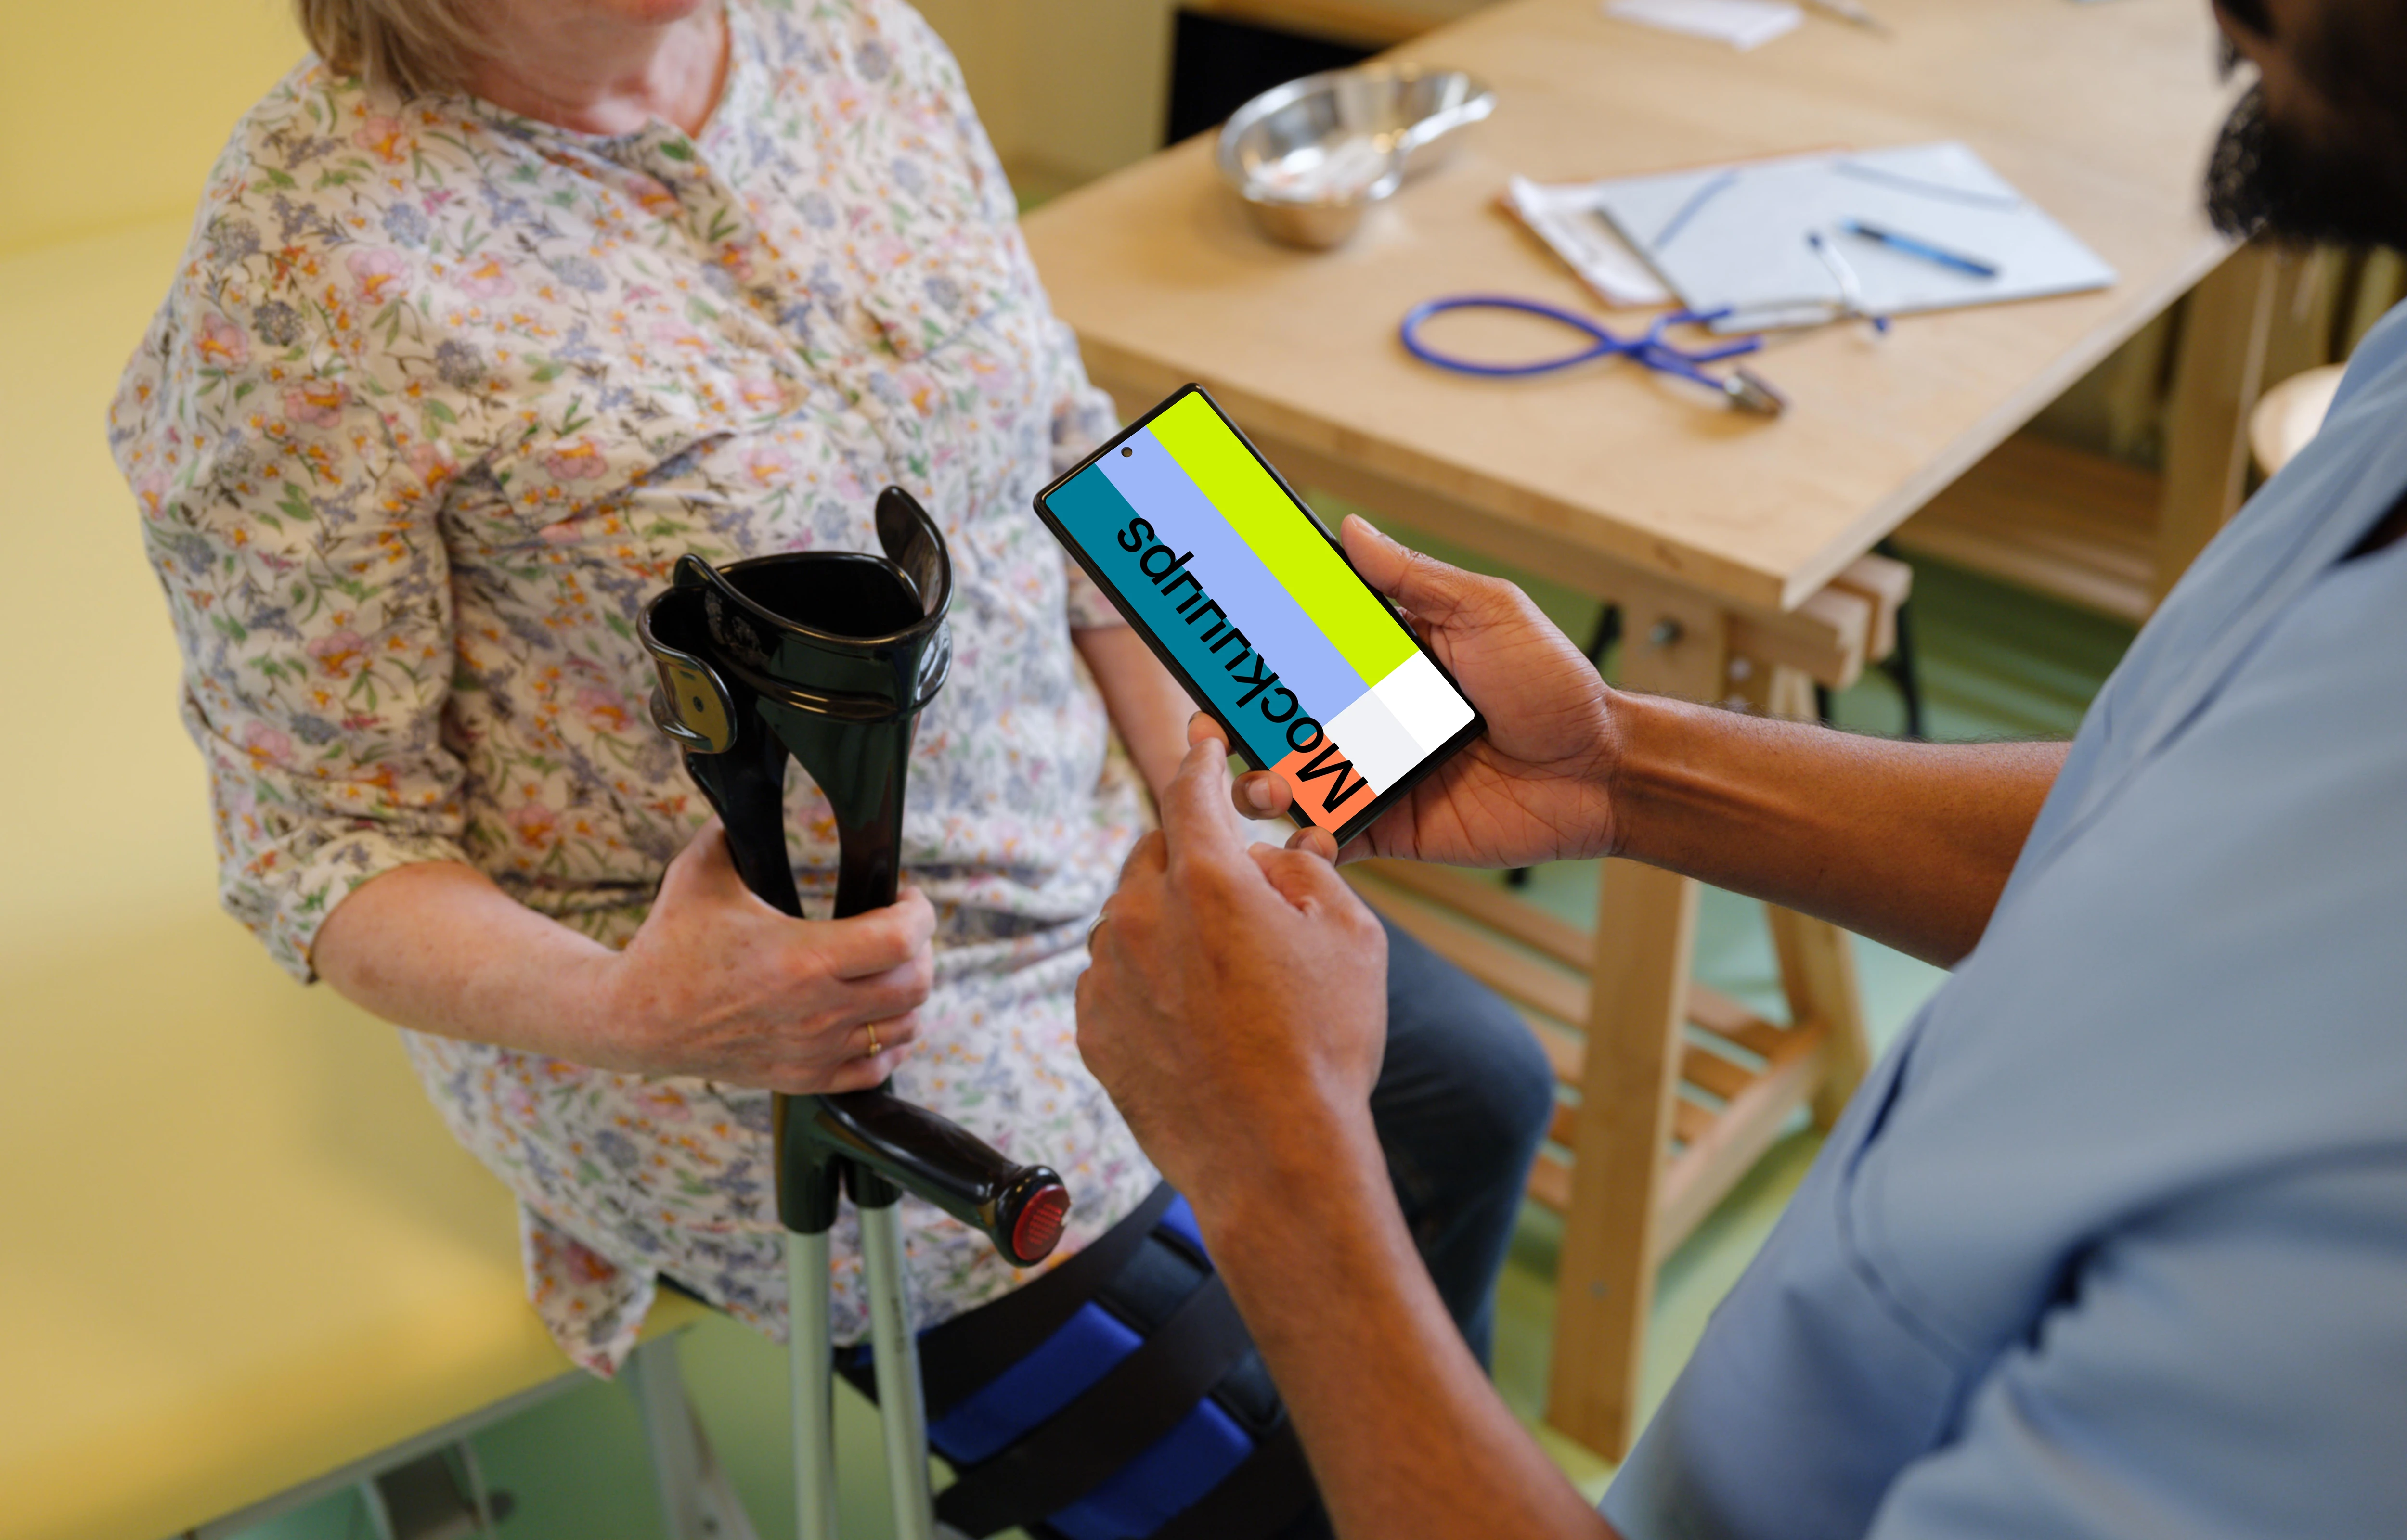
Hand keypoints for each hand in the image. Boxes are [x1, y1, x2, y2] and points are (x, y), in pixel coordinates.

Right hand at [598, 819, 932, 1092]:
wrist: (634, 1019)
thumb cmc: (669, 944)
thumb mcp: (701, 871)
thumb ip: (736, 828)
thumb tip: (752, 794)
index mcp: (803, 959)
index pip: (902, 938)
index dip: (920, 912)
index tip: (905, 896)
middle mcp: (818, 1011)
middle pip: (916, 984)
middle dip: (921, 949)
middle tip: (900, 930)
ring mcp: (814, 1050)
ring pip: (905, 1028)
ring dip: (907, 994)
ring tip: (889, 969)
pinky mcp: (803, 1077)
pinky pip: (878, 1069)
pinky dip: (890, 1042)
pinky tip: (877, 1016)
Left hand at [1077, 716, 1390, 1215]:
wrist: (1276, 1160)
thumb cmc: (1323, 1048)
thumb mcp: (1351, 939)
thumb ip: (1306, 873)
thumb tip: (1273, 856)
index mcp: (1205, 879)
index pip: (1189, 789)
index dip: (1199, 757)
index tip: (1199, 739)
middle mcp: (1140, 917)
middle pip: (1154, 854)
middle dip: (1191, 859)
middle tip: (1237, 897)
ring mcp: (1107, 976)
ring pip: (1129, 919)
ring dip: (1168, 926)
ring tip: (1226, 980)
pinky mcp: (1091, 1029)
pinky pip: (1113, 980)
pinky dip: (1145, 982)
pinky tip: (1195, 1021)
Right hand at [1234, 517, 1621, 868]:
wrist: (1602, 772)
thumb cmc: (1555, 686)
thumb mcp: (1487, 613)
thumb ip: (1415, 579)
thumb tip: (1350, 528)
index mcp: (1387, 660)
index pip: (1304, 647)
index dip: (1255, 644)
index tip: (1207, 633)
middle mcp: (1372, 716)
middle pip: (1283, 717)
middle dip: (1236, 722)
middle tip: (1210, 726)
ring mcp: (1379, 773)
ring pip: (1295, 780)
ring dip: (1263, 783)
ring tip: (1259, 784)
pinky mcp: (1394, 826)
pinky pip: (1334, 835)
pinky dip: (1307, 838)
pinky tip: (1298, 829)